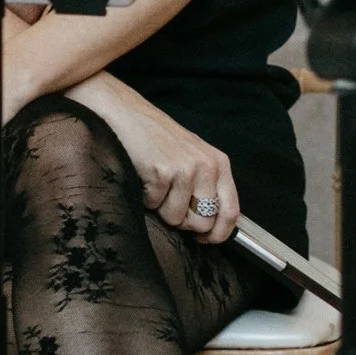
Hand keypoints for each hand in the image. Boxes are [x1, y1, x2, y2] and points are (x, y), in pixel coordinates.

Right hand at [70, 75, 240, 242]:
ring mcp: (186, 169)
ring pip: (176, 219)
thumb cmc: (156, 140)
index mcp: (219, 163)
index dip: (217, 234)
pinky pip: (155, 207)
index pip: (231, 212)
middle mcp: (207, 166)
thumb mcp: (192, 158)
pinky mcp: (162, 173)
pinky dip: (145, 199)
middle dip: (182, 223)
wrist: (124, 114)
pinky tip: (143, 177)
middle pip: (202, 223)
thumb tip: (209, 229)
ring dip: (161, 209)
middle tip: (168, 203)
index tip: (203, 240)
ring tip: (155, 184)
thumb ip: (206, 187)